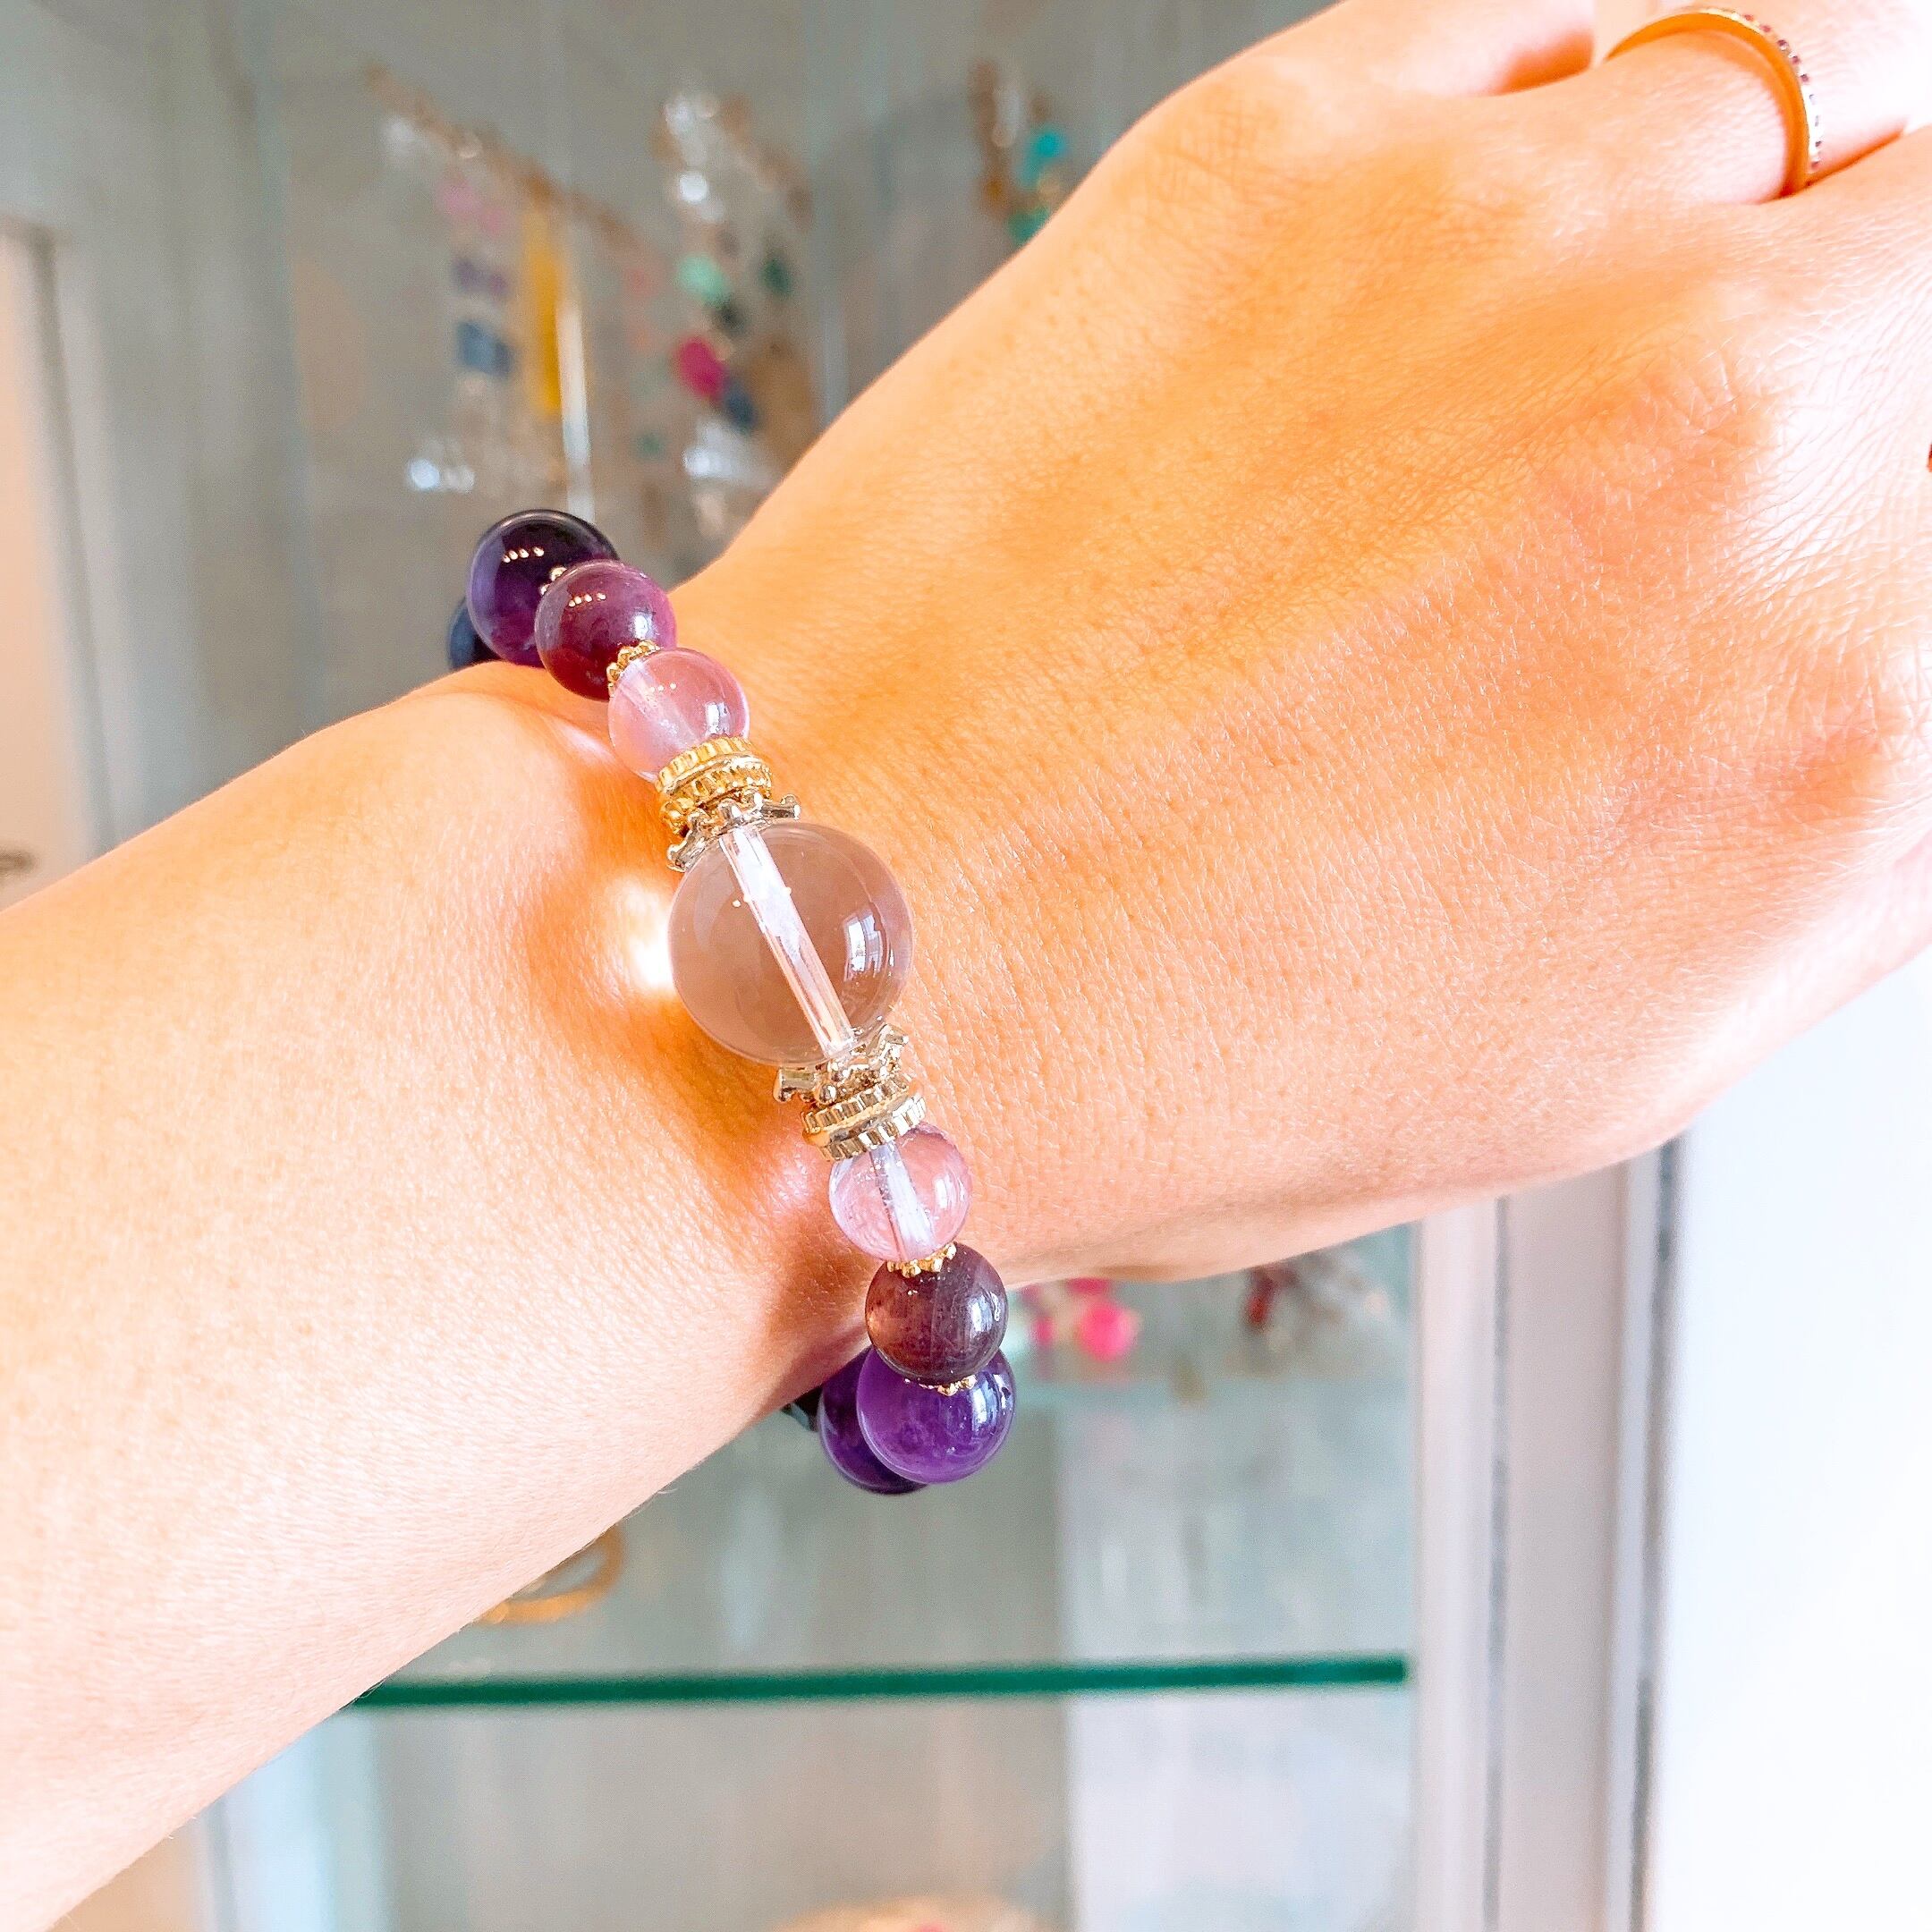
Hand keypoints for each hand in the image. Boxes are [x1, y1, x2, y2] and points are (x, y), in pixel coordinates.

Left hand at [668, 0, 1931, 1279]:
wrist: (840, 945)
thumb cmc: (1173, 1046)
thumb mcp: (1608, 1053)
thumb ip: (1847, 831)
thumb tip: (1905, 669)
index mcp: (1851, 717)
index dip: (1902, 514)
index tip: (1844, 521)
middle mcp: (1736, 439)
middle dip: (1886, 324)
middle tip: (1766, 413)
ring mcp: (1522, 249)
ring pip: (1816, 67)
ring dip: (1765, 188)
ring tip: (1624, 322)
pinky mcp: (1295, 146)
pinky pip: (1575, 12)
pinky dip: (1583, 101)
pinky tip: (1496, 233)